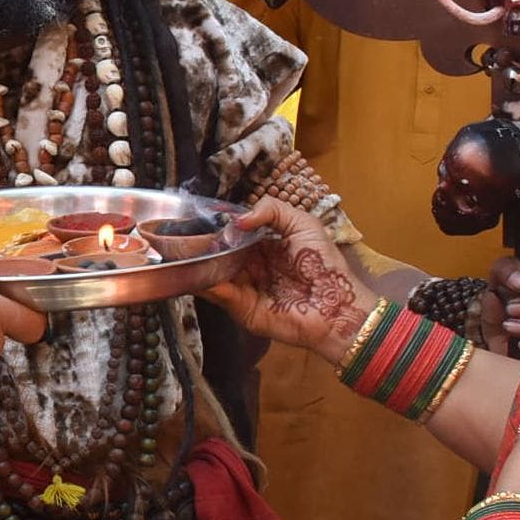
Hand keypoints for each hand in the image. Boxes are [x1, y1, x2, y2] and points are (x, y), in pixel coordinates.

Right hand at [201, 200, 373, 364]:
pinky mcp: (243, 310)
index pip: (232, 236)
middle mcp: (249, 268)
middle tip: (183, 236)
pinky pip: (220, 295)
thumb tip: (237, 220)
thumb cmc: (324, 263)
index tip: (196, 218)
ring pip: (213, 274)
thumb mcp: (302, 223)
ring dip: (199, 263)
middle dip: (201, 246)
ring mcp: (244, 289)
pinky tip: (200, 270)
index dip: (216, 227)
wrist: (337, 304)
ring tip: (185, 251)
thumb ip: (271, 209)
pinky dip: (208, 283)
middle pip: (218, 255)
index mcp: (262, 248)